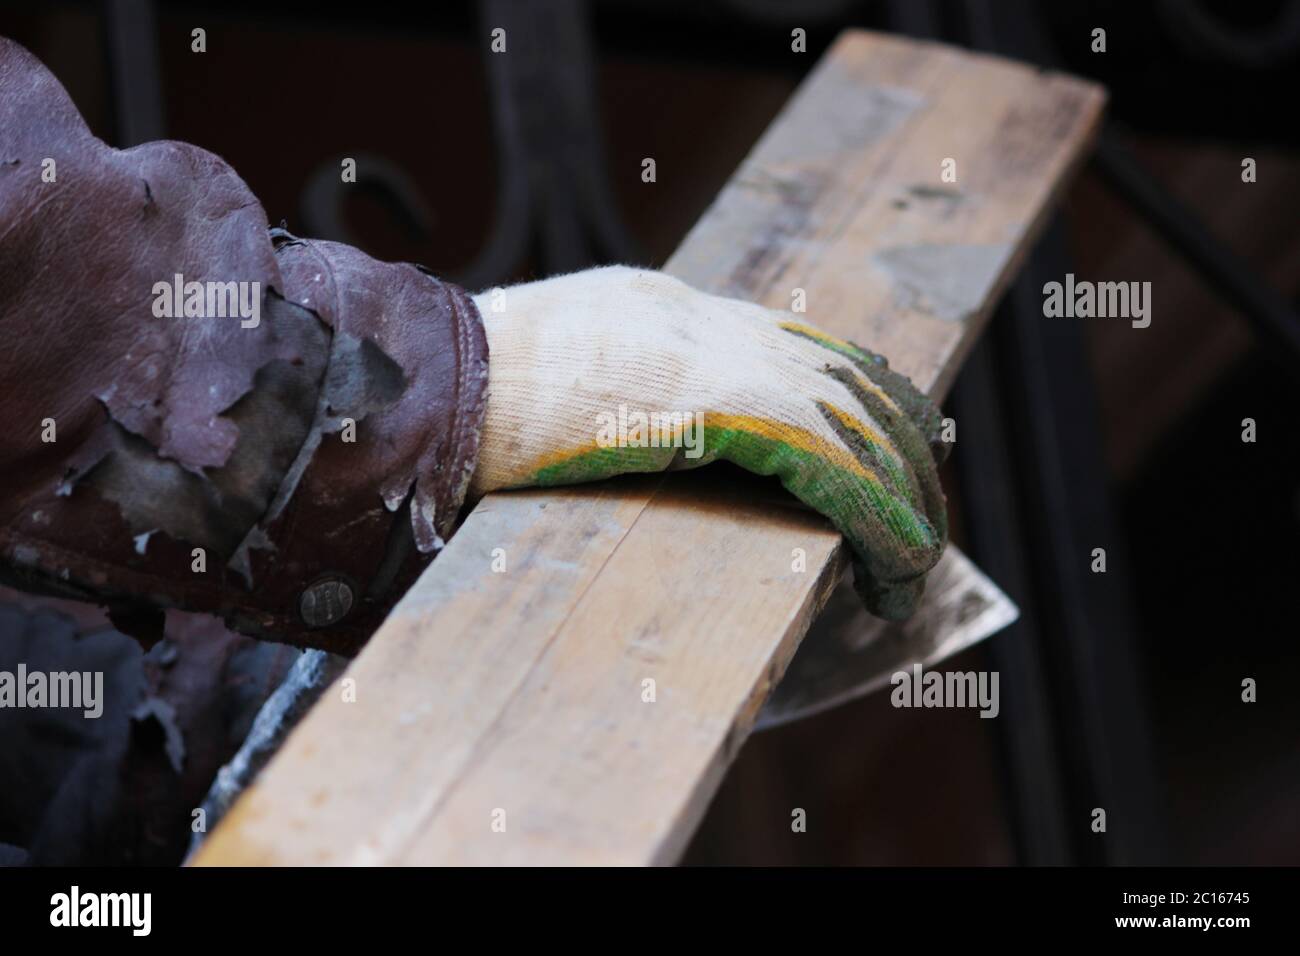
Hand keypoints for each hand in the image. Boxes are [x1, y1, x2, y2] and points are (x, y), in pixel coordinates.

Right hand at [468, 266, 948, 619]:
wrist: (421, 377)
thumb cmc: (460, 398)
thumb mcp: (553, 385)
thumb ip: (610, 400)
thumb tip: (635, 445)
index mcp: (667, 310)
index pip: (796, 342)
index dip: (855, 395)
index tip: (889, 442)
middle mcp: (702, 319)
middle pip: (839, 372)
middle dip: (893, 442)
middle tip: (922, 505)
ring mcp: (707, 351)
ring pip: (849, 414)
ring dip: (896, 489)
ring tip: (915, 555)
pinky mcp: (710, 402)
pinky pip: (826, 457)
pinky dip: (873, 510)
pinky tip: (896, 560)